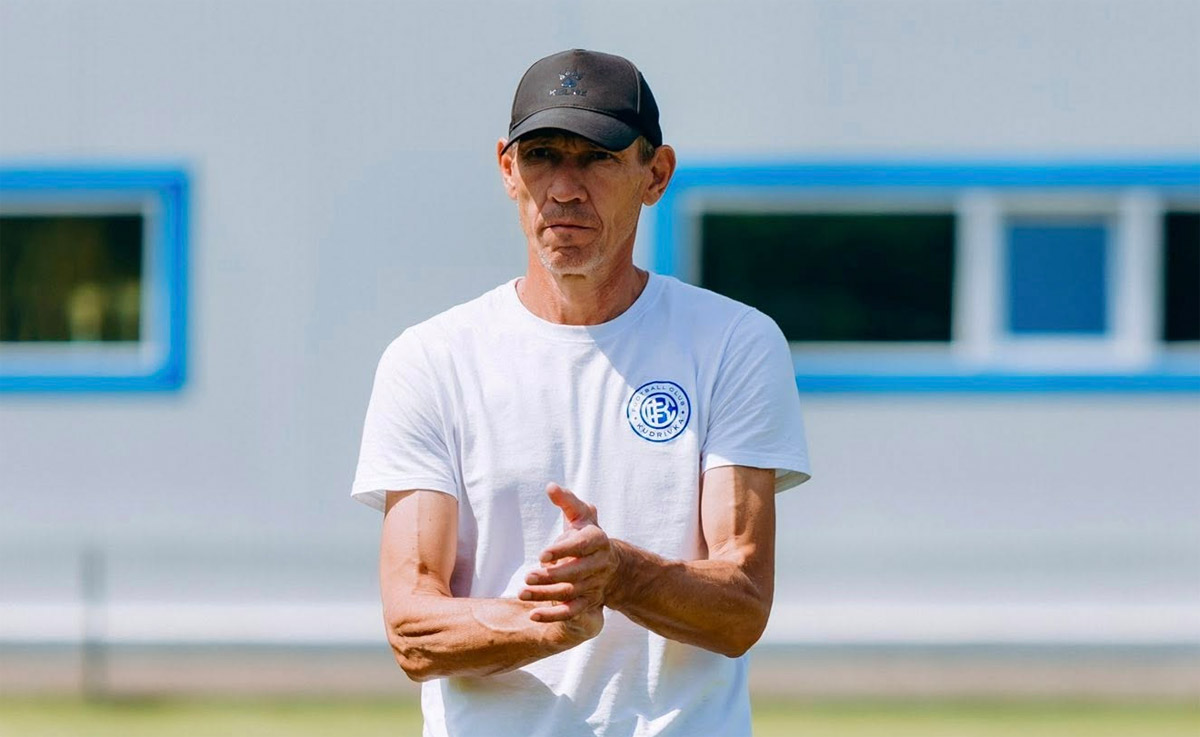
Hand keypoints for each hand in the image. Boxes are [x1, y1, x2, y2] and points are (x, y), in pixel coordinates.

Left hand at [521, 483, 619, 622]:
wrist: (613, 566)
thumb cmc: (588, 536)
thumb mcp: (581, 516)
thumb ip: (567, 502)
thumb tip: (550, 487)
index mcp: (598, 540)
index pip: (582, 545)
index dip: (563, 550)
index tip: (542, 554)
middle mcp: (599, 564)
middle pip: (576, 573)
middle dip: (552, 576)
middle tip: (528, 576)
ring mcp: (595, 585)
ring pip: (571, 593)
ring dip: (546, 595)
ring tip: (523, 593)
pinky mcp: (589, 603)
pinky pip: (572, 613)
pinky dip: (553, 616)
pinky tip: (532, 615)